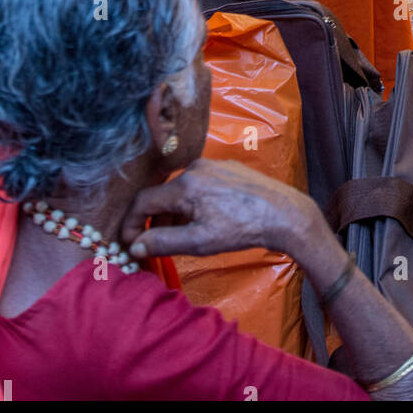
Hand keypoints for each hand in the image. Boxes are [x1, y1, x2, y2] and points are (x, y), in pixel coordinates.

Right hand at [121, 157, 323, 261]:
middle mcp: (196, 168)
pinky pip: (199, 185)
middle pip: (162, 195)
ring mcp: (214, 166)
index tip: (129, 244)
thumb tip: (135, 246)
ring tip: (179, 238)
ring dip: (174, 214)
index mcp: (185, 184)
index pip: (143, 201)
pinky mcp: (228, 169)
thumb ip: (162, 242)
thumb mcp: (198, 241)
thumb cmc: (241, 229)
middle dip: (154, 221)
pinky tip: (202, 222)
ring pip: (181, 191)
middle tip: (153, 245)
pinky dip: (192, 204)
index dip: (131, 224)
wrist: (284, 214)